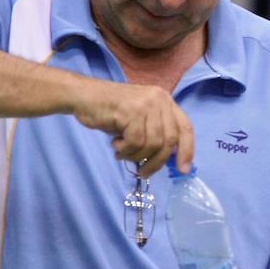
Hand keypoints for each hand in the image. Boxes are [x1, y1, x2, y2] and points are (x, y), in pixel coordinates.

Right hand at [71, 79, 193, 175]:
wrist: (82, 96)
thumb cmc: (111, 111)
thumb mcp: (140, 119)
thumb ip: (156, 132)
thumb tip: (167, 158)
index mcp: (165, 100)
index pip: (185, 128)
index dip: (187, 150)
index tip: (183, 170)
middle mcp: (159, 99)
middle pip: (169, 140)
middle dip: (157, 161)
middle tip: (143, 172)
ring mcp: (145, 104)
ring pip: (152, 143)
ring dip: (136, 156)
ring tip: (122, 153)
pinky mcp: (130, 110)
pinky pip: (135, 141)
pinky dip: (126, 150)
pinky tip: (116, 145)